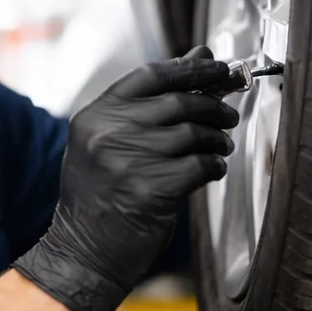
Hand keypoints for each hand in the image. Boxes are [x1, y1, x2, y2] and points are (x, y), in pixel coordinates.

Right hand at [15, 48, 239, 310]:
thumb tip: (201, 56)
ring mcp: (128, 160)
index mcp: (95, 116)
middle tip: (228, 114)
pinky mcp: (151, 188)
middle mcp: (108, 132)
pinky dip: (213, 166)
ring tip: (219, 147)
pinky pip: (199, 166)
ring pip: (193, 133)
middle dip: (213, 106)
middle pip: (178, 101)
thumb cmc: (101, 198)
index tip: (220, 67)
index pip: (152, 74)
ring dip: (216, 139)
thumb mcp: (111, 143)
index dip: (193, 67)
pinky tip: (211, 171)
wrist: (83, 254)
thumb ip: (152, 103)